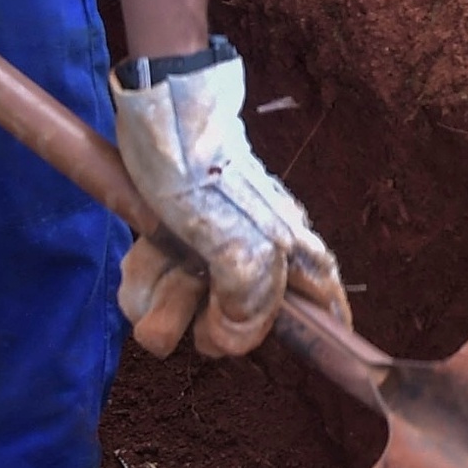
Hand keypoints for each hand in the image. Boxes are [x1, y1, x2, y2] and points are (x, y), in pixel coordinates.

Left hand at [110, 40, 350, 357]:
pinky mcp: (176, 249)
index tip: (295, 347)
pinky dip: (141, 277)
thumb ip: (248, 304)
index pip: (326, 309)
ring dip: (158, 290)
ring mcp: (212, 258)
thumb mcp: (238, 244)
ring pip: (182, 314)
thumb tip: (233, 341)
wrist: (162, 120)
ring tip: (157, 252)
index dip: (316, 335)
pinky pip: (153, 293)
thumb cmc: (206, 173)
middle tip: (187, 277)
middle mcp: (256, 262)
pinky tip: (143, 250)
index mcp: (290, 257)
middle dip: (195, 311)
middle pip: (230, 329)